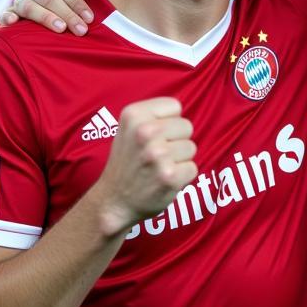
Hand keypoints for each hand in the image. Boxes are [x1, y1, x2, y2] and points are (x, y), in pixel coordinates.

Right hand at [1, 0, 94, 34]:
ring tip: (61, 29)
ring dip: (45, 18)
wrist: (58, 7)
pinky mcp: (12, 13)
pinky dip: (6, 17)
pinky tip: (12, 22)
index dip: (76, 2)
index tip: (89, 18)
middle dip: (67, 15)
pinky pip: (5, 14)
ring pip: (30, 7)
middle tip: (81, 30)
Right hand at [93, 98, 197, 236]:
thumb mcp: (129, 128)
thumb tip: (181, 110)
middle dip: (176, 140)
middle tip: (156, 154)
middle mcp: (145, 132)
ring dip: (179, 159)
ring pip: (191, 148)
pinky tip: (164, 179)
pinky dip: (182, 176)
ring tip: (159, 167)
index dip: (168, 122)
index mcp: (133, 115)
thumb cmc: (127, 162)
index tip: (153, 135)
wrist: (114, 201)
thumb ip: (154, 115)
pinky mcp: (170, 176)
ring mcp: (158, 155)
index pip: (175, 106)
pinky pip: (192, 168)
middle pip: (186, 126)